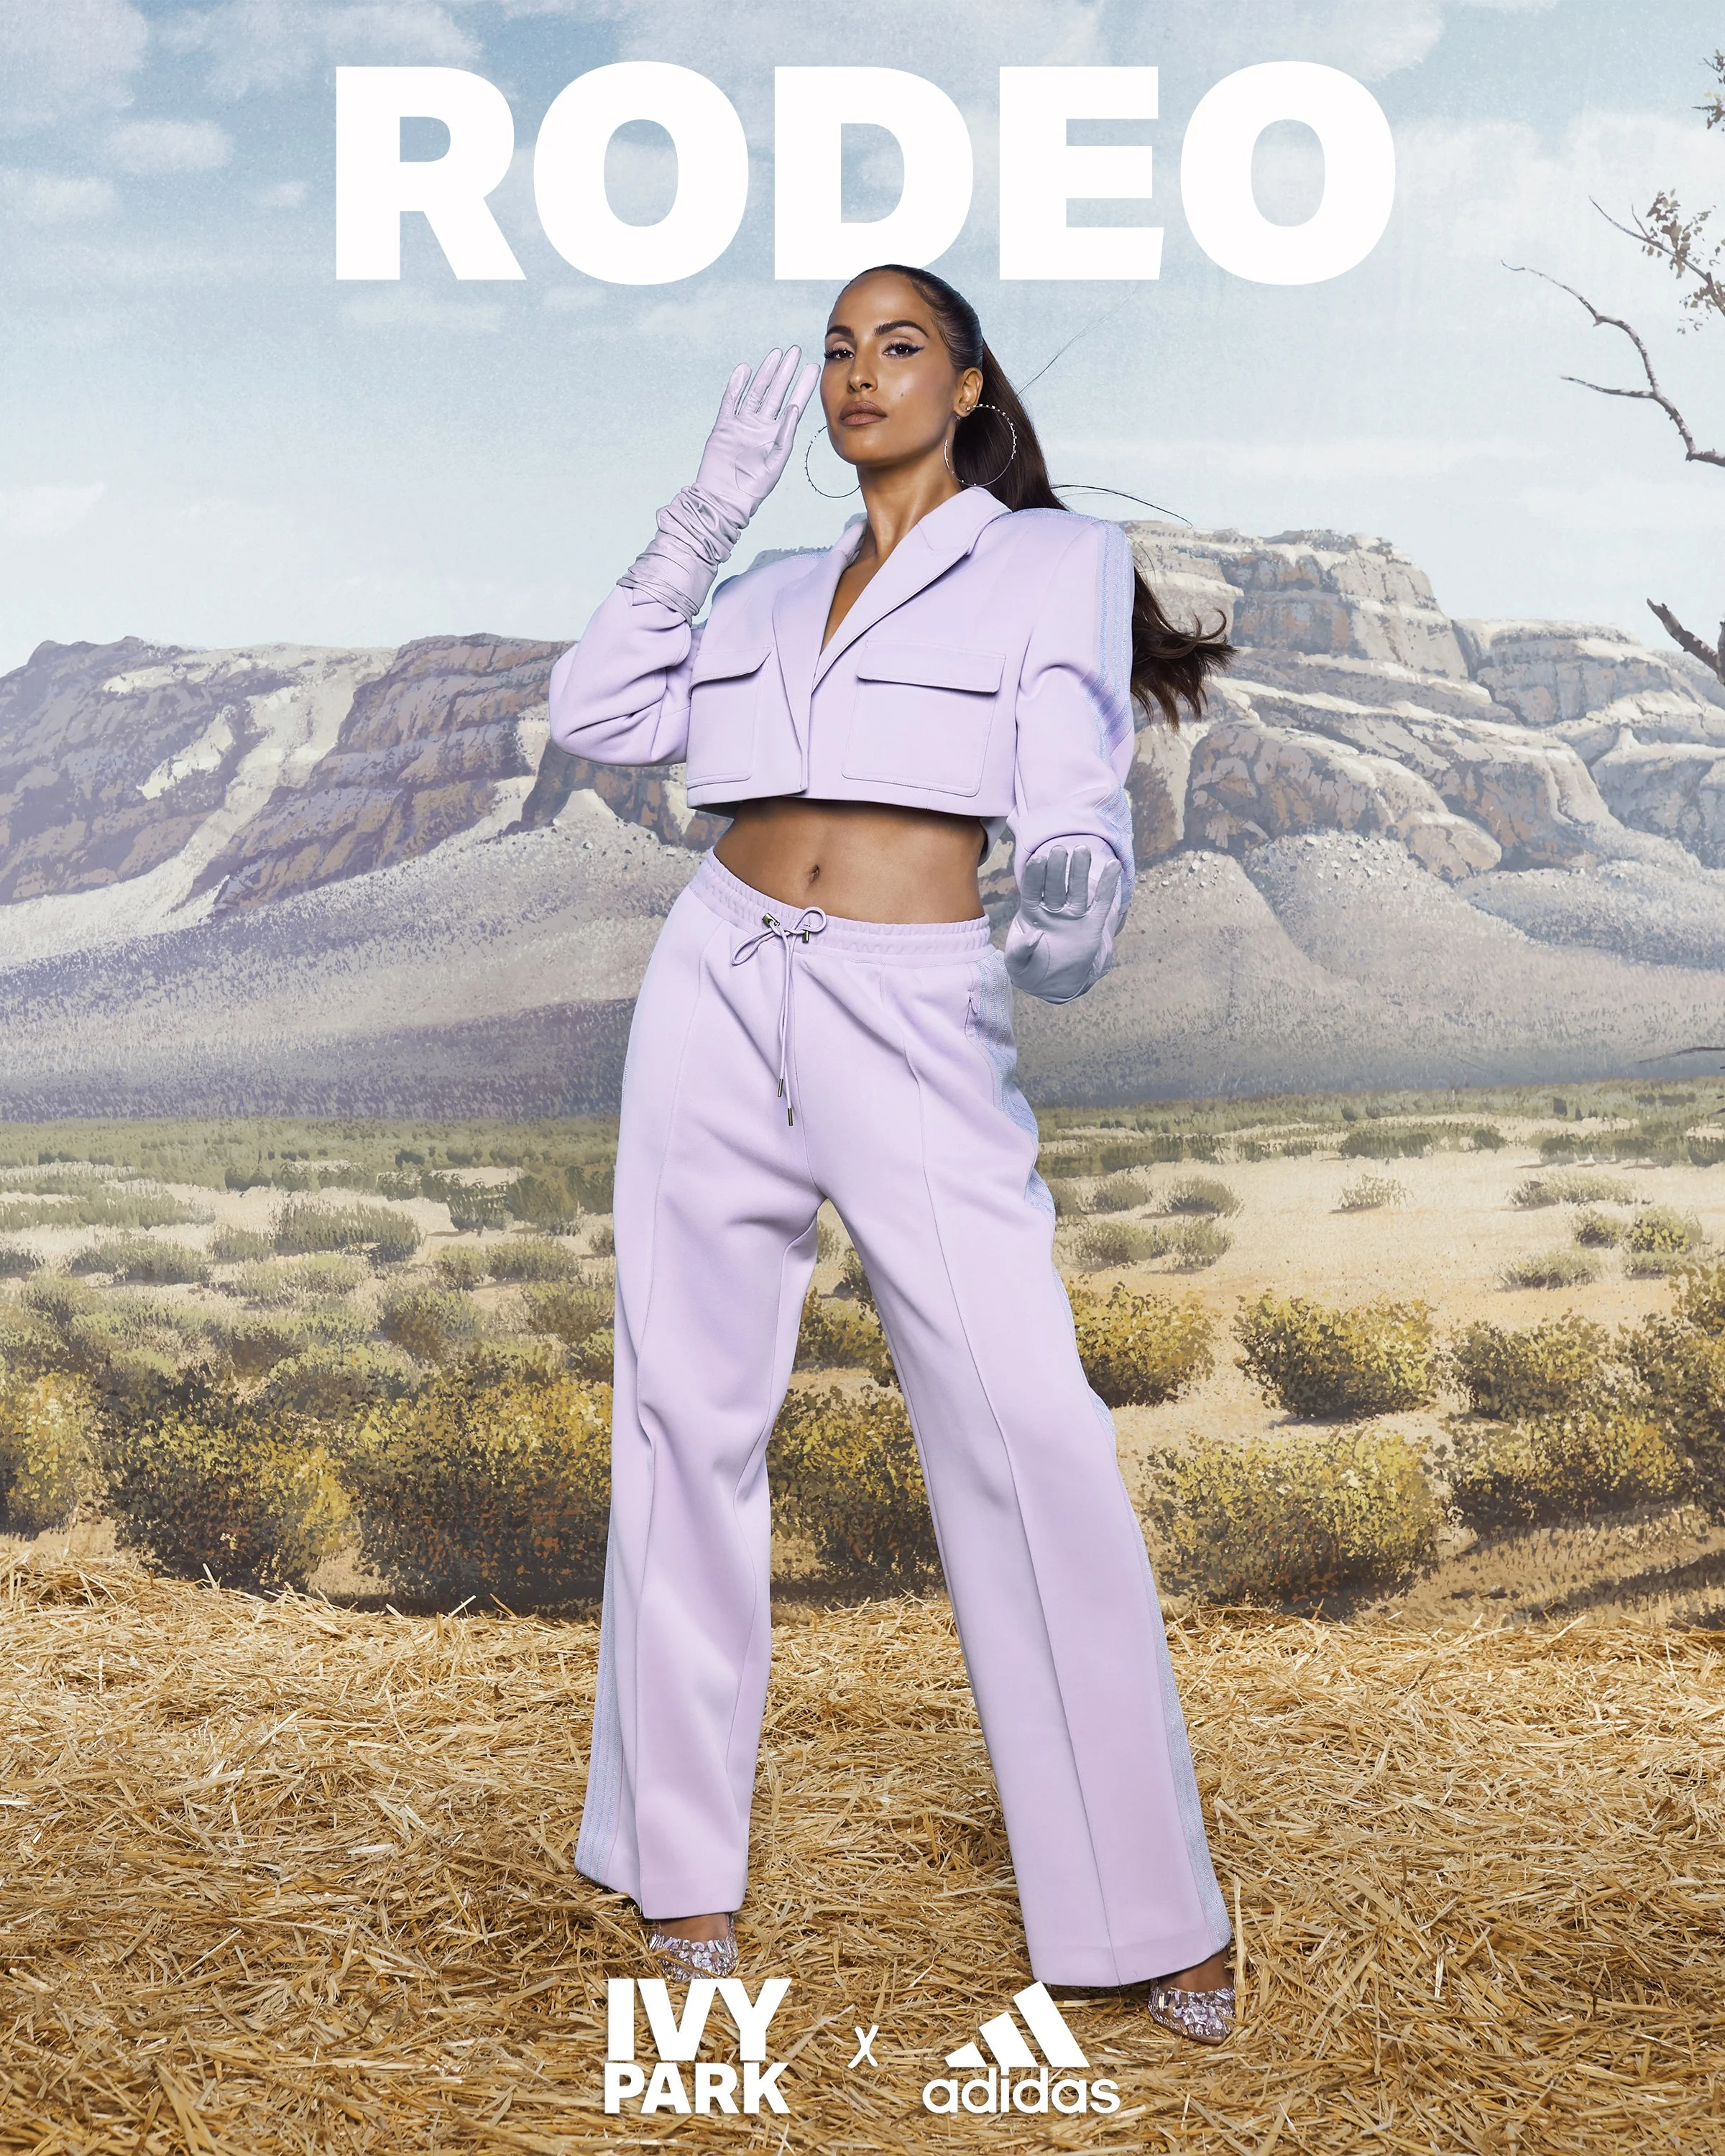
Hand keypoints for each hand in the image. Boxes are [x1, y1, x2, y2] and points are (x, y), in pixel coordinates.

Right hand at [694, 348, 818, 523]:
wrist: (724, 498)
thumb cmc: (753, 488)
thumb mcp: (775, 463)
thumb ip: (785, 436)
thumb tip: (793, 408)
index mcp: (777, 436)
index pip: (794, 405)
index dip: (803, 386)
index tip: (813, 367)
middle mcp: (761, 427)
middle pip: (776, 393)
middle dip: (785, 372)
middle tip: (795, 351)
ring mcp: (742, 425)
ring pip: (755, 393)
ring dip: (765, 373)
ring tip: (775, 354)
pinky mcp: (724, 427)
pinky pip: (730, 402)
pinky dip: (736, 386)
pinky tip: (744, 371)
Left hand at [1003, 844, 1122, 1002]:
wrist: (1049, 982)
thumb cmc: (1028, 968)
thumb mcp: (1017, 963)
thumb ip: (1021, 949)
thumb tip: (1035, 934)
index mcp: (1031, 913)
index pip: (1033, 890)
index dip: (1035, 876)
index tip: (1038, 860)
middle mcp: (1052, 909)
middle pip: (1055, 886)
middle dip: (1057, 869)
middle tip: (1059, 850)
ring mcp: (1072, 915)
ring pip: (1076, 890)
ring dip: (1079, 871)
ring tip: (1082, 852)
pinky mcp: (1091, 925)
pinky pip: (1101, 903)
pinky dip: (1108, 885)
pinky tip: (1113, 866)